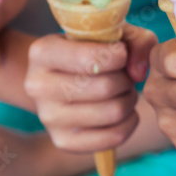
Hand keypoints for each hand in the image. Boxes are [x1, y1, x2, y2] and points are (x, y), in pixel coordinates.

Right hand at [25, 25, 155, 151]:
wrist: (63, 78)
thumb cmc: (92, 50)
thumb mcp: (112, 34)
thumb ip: (135, 41)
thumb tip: (138, 73)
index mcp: (42, 52)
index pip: (91, 59)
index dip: (119, 56)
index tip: (121, 54)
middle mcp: (37, 86)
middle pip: (105, 87)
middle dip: (125, 80)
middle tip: (124, 76)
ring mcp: (48, 117)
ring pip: (113, 112)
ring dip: (129, 100)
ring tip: (123, 91)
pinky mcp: (63, 141)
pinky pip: (114, 137)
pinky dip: (130, 122)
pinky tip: (124, 111)